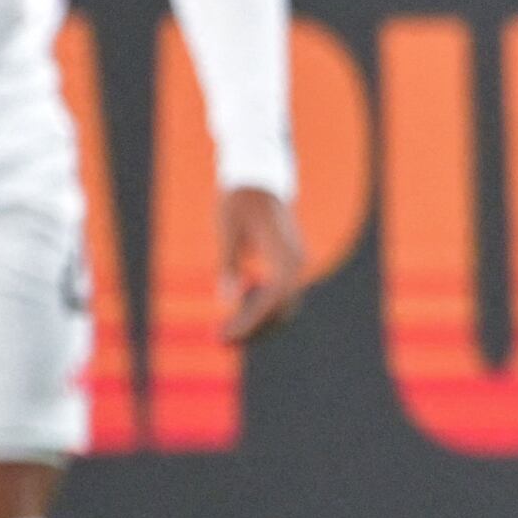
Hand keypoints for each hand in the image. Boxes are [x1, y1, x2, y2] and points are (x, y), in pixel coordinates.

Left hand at [217, 184, 307, 343]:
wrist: (257, 176)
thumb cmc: (239, 200)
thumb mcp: (227, 231)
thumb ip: (229, 266)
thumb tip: (228, 300)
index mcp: (284, 254)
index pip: (271, 300)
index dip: (249, 322)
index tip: (226, 337)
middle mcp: (297, 262)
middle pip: (280, 310)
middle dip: (252, 329)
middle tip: (220, 341)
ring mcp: (296, 263)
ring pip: (282, 306)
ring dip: (257, 321)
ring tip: (225, 330)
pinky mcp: (290, 262)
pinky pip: (280, 294)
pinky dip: (261, 306)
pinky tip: (239, 304)